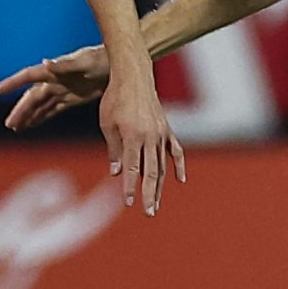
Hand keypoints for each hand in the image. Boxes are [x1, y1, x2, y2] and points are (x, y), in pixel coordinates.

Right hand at [0, 44, 110, 130]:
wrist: (120, 65)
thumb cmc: (101, 59)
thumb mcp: (84, 62)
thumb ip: (64, 65)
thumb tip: (44, 63)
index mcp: (53, 71)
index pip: (28, 77)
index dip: (12, 83)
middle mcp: (54, 80)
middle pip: (32, 97)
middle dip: (20, 110)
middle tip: (9, 124)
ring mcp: (63, 89)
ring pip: (40, 105)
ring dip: (28, 115)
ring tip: (16, 128)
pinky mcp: (73, 97)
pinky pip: (52, 109)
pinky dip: (42, 117)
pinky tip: (33, 124)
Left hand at [98, 63, 184, 215]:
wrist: (133, 76)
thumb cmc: (114, 99)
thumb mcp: (107, 123)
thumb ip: (113, 149)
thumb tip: (116, 173)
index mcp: (132, 135)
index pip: (131, 168)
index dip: (130, 187)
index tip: (129, 203)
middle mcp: (150, 136)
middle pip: (151, 171)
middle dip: (150, 194)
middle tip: (149, 212)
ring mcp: (161, 133)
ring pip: (162, 164)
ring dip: (160, 186)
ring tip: (156, 204)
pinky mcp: (166, 129)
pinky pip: (175, 150)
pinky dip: (178, 165)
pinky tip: (180, 180)